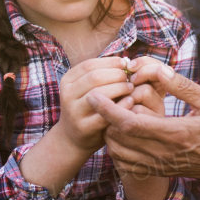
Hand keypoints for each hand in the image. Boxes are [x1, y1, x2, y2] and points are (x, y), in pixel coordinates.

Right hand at [17, 56, 133, 195]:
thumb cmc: (88, 108)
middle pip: (94, 77)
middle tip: (131, 78)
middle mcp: (67, 94)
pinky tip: (131, 102)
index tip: (126, 64)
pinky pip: (105, 113)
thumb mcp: (88, 89)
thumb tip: (125, 60)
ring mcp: (73, 111)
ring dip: (119, 88)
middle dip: (116, 75)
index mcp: (67, 81)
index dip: (110, 62)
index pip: (89, 64)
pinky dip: (121, 105)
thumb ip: (102, 75)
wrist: (73, 139)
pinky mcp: (84, 127)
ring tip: (132, 88)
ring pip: (99, 93)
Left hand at [88, 64, 199, 189]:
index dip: (106, 109)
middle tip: (110, 100)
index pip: (128, 123)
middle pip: (117, 140)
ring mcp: (163, 166)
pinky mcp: (164, 172)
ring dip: (112, 135)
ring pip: (120, 154)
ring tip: (118, 115)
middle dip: (106, 120)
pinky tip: (128, 134)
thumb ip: (181, 85)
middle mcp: (164, 153)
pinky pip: (130, 165)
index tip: (94, 95)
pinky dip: (120, 150)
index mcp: (175, 133)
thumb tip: (156, 68)